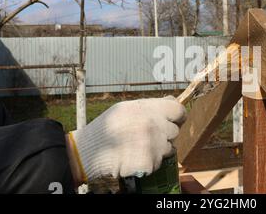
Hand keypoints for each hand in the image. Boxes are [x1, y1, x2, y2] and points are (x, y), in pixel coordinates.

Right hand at [68, 96, 185, 181]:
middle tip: (146, 137)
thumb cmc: (106, 129)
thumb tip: (173, 102)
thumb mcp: (126, 108)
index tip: (174, 120)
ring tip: (138, 147)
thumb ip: (151, 106)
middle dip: (164, 134)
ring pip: (169, 148)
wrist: (87, 154)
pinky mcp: (149, 162)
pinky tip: (135, 158)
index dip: (177, 116)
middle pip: (174, 131)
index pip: (178, 110)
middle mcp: (152, 125)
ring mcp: (152, 145)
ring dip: (158, 149)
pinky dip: (150, 162)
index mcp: (147, 108)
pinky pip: (159, 162)